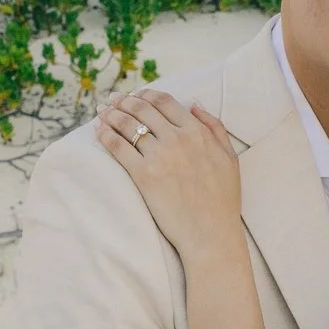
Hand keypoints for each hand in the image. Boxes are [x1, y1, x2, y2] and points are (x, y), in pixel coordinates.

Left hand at [94, 90, 243, 257]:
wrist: (210, 233)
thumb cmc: (222, 200)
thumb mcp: (230, 157)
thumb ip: (215, 127)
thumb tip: (193, 104)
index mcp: (197, 132)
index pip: (165, 102)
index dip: (146, 95)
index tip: (135, 95)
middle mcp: (177, 139)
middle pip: (142, 109)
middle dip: (124, 101)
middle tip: (112, 100)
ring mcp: (159, 156)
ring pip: (128, 124)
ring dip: (111, 114)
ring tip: (102, 112)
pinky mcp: (143, 175)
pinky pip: (119, 147)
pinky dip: (106, 135)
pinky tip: (99, 131)